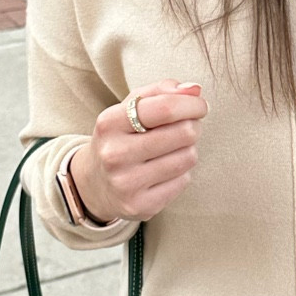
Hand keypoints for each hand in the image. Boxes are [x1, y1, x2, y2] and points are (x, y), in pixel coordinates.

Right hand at [71, 79, 207, 223]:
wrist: (95, 184)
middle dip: (193, 126)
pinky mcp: (140, 205)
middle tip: (187, 127)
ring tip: (173, 149)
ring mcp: (126, 183)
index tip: (200, 105)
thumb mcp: (130, 108)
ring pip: (188, 157)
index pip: (164, 108)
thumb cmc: (121, 137)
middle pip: (183, 133)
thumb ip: (161, 91)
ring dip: (188, 150)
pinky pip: (183, 181)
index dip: (192, 104)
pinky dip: (182, 173)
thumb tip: (194, 90)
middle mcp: (114, 154)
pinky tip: (165, 170)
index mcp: (109, 123)